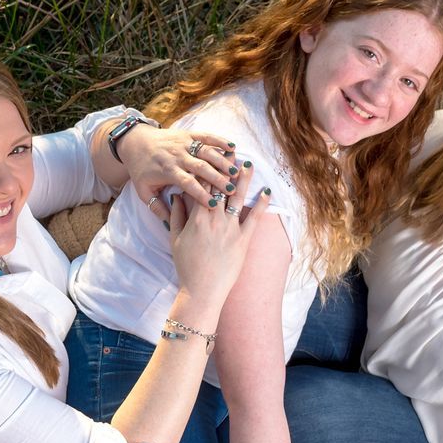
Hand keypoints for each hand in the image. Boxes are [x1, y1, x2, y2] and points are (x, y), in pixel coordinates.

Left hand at [117, 123, 237, 214]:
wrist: (135, 142)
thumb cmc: (141, 169)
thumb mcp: (143, 191)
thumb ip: (157, 207)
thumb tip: (168, 223)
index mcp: (167, 171)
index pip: (187, 183)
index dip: (200, 193)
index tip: (213, 204)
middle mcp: (177, 156)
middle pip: (201, 168)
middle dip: (217, 179)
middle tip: (232, 190)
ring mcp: (184, 144)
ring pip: (206, 152)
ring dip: (222, 162)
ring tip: (236, 172)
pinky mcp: (188, 134)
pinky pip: (206, 136)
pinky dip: (219, 140)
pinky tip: (232, 148)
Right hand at [167, 163, 268, 314]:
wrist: (202, 290)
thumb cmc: (186, 266)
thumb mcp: (175, 239)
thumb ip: (176, 216)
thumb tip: (178, 196)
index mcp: (196, 217)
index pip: (203, 187)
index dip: (208, 170)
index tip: (212, 156)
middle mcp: (214, 219)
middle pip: (221, 188)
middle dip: (227, 169)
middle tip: (232, 153)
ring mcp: (230, 229)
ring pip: (238, 198)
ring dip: (244, 180)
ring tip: (249, 165)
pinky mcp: (243, 240)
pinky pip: (254, 218)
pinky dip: (261, 203)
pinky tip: (266, 191)